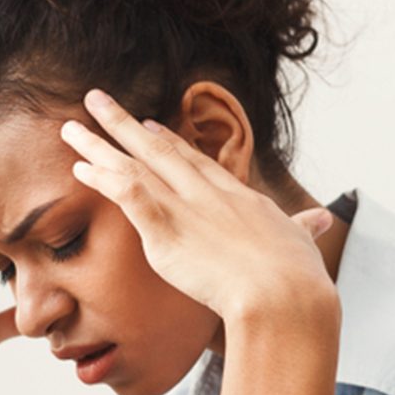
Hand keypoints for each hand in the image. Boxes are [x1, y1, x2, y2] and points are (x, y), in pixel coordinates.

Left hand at [61, 89, 335, 324]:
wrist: (284, 294)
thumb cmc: (297, 278)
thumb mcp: (302, 245)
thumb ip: (303, 230)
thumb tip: (323, 220)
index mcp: (238, 197)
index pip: (196, 162)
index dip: (169, 143)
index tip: (151, 126)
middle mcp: (207, 193)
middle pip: (157, 150)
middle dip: (125, 125)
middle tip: (98, 101)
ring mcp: (185, 207)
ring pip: (133, 165)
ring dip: (100, 145)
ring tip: (71, 128)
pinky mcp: (165, 229)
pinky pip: (126, 193)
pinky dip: (104, 179)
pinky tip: (81, 168)